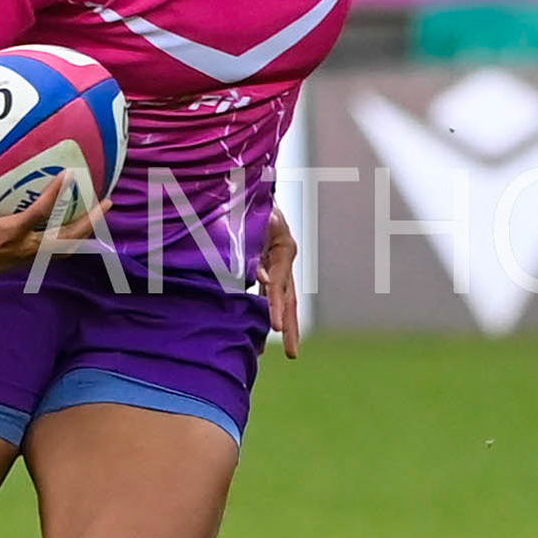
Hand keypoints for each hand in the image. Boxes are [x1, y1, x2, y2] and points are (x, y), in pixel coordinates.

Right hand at [0, 139, 107, 282]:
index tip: (70, 175)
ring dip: (85, 232)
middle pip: (67, 239)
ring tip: (102, 215)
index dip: (55, 195)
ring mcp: (26, 258)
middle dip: (89, 222)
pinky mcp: (24, 261)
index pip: (38, 213)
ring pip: (65, 248)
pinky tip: (78, 227)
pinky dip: (70, 240)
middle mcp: (23, 249)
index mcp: (8, 234)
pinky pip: (55, 252)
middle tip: (108, 202)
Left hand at [258, 206, 299, 358]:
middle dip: (290, 326)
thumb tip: (260, 280)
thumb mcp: (250, 218)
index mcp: (284, 245)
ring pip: (284, 298)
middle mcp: (285, 256)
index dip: (276, 306)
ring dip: (285, 324)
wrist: (246, 184)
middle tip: (292, 353)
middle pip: (290, 296)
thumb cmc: (247, 198)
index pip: (279, 283)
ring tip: (289, 351)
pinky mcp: (267, 264)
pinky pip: (270, 292)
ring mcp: (277, 261)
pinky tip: (265, 331)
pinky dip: (269, 311)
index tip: (276, 328)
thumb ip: (251, 246)